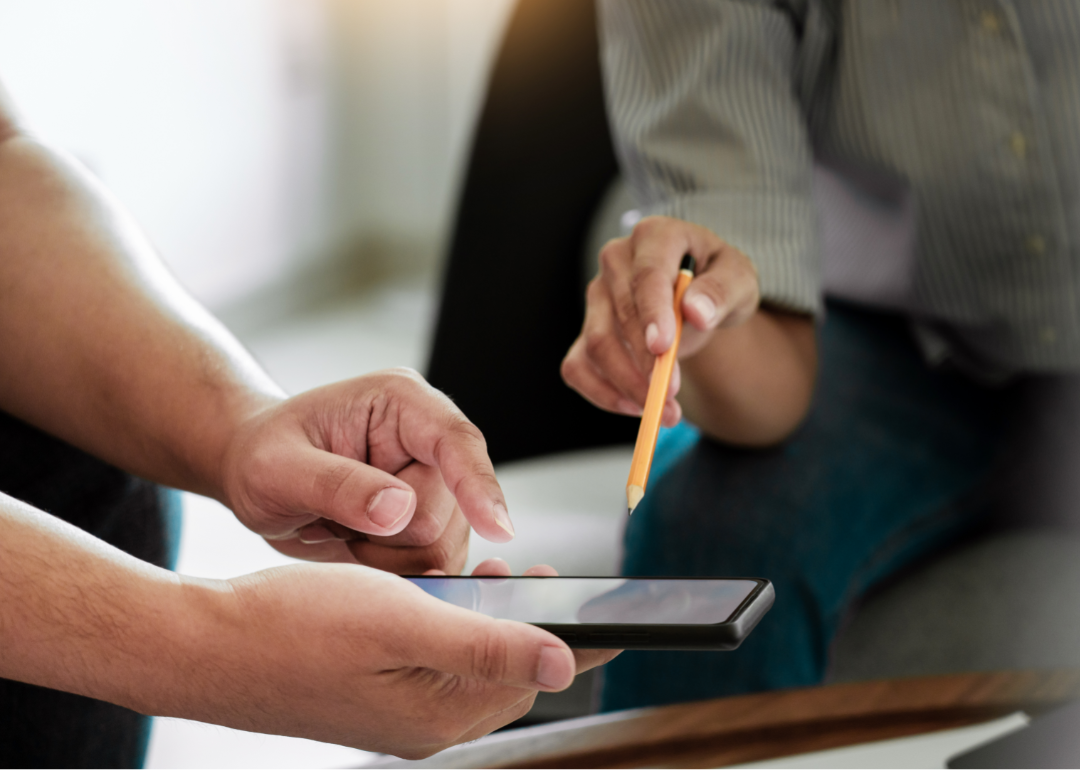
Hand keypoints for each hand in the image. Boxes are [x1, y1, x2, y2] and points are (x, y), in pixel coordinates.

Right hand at [175, 562, 582, 758]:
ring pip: (471, 667)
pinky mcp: (372, 694)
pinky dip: (453, 629)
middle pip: (507, 675)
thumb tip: (563, 664)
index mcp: (439, 713)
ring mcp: (396, 712)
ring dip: (492, 623)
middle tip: (548, 577)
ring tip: (497, 578)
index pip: (536, 677)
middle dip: (536, 627)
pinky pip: (435, 665)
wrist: (206, 643)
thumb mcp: (402, 620)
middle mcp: (423, 723)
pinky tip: (443, 596)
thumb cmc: (295, 625)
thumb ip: (486, 645)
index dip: (582, 645)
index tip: (623, 621)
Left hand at [219, 368, 511, 572]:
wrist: (249, 473)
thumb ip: (336, 485)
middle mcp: (426, 441)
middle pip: (450, 510)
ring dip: (388, 557)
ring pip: (444, 545)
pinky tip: (356, 547)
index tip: (500, 529)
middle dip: (391, 535)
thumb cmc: (259, 455)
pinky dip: (392, 572)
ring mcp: (432, 483)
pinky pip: (434, 564)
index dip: (479, 485)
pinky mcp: (428, 520)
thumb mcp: (277, 467)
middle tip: (336, 525)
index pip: (456, 440)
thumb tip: (399, 511)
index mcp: (399, 403)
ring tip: (342, 531)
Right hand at [562, 216, 759, 425]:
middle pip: (619, 315)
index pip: (647, 274)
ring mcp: (597, 296)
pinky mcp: (587, 329)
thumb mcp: (739, 280)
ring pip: (596, 345)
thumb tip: (697, 310)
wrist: (700, 297)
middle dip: (645, 362)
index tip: (662, 348)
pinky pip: (578, 366)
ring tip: (664, 412)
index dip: (652, 312)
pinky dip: (601, 393)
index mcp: (655, 236)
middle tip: (672, 398)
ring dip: (626, 385)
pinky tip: (633, 408)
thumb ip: (722, 290)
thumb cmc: (718, 281)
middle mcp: (617, 261)